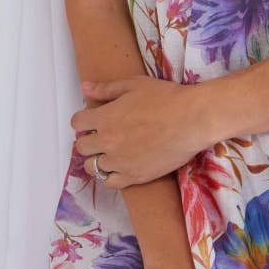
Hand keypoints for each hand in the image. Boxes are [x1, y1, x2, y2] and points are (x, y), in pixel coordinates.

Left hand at [71, 76, 215, 185]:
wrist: (192, 120)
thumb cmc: (166, 98)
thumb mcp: (134, 85)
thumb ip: (106, 89)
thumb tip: (84, 87)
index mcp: (104, 117)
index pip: (76, 123)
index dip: (83, 121)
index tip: (93, 121)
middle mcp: (107, 141)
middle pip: (82, 147)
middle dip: (89, 140)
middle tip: (104, 136)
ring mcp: (119, 161)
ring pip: (92, 167)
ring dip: (98, 159)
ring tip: (112, 153)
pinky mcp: (134, 176)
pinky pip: (110, 182)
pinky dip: (111, 176)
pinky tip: (121, 167)